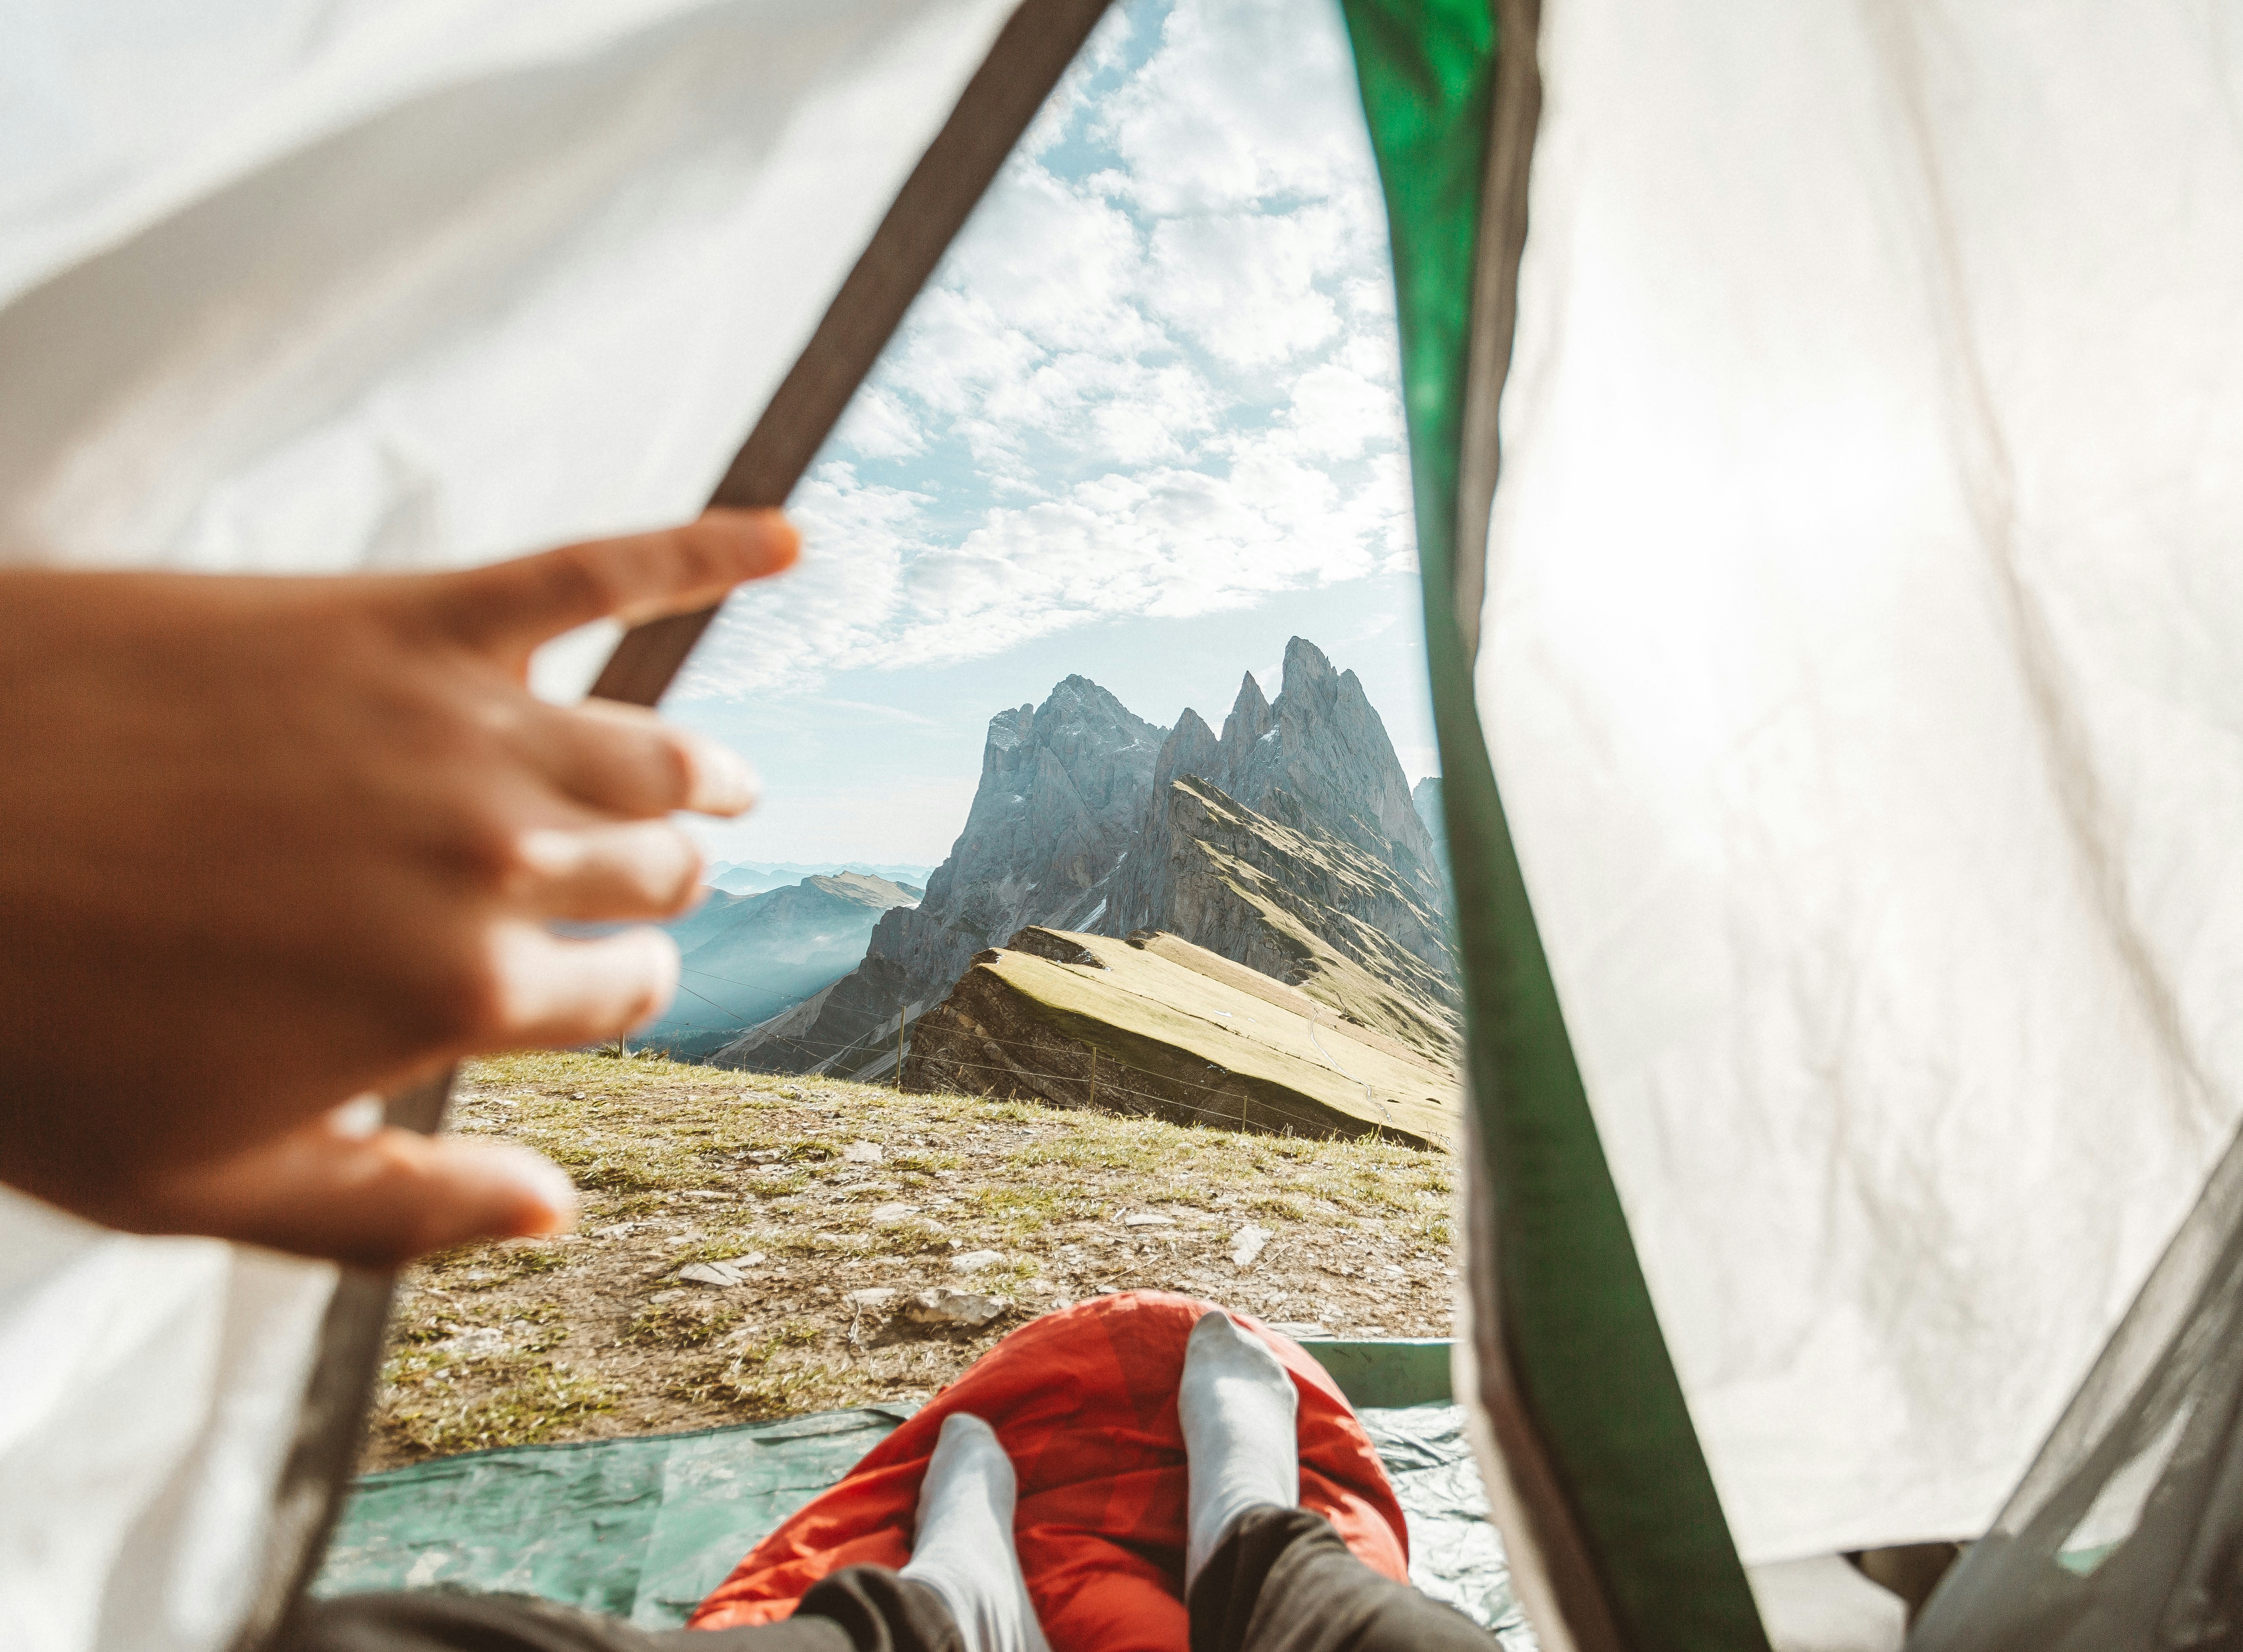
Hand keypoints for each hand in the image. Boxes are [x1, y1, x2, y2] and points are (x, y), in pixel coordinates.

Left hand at [0, 508, 796, 1267]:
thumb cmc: (25, 1026)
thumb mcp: (202, 1177)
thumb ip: (399, 1207)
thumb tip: (555, 1207)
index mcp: (461, 991)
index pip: (618, 988)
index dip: (619, 989)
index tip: (600, 983)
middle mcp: (496, 854)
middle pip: (650, 864)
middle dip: (663, 884)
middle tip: (655, 878)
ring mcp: (462, 723)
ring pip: (650, 747)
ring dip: (701, 772)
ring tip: (721, 780)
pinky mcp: (404, 618)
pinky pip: (597, 571)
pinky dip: (708, 549)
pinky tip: (789, 536)